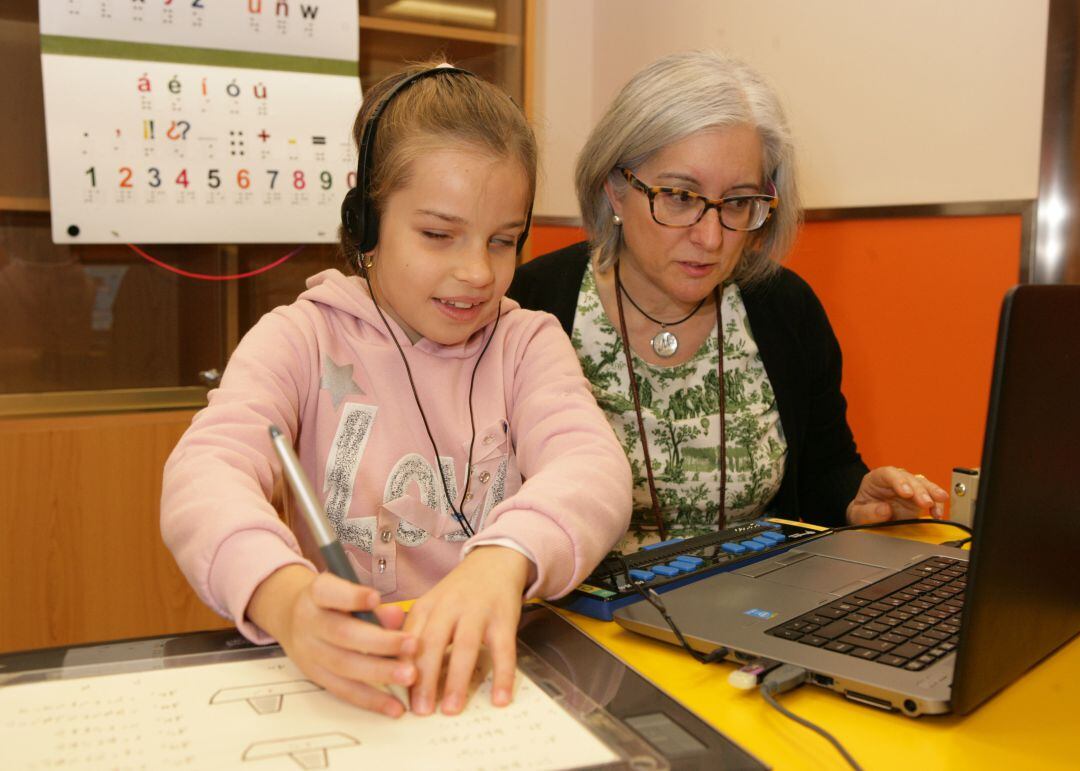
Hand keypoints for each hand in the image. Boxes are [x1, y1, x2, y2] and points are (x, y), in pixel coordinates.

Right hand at [247, 565, 417, 716]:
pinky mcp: (316, 676)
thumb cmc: (331, 603)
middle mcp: (309, 623)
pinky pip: (344, 690)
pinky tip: (394, 705)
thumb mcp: (346, 592)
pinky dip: (371, 699)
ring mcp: (309, 652)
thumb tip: (397, 617)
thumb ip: (373, 604)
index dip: (351, 597)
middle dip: (380, 642)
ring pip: (344, 666)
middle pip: (343, 634)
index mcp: (316, 594)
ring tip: (409, 676)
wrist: (293, 618)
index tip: (375, 598)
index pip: (328, 592)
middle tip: (412, 645)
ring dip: (380, 673)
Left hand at [404, 545, 531, 715]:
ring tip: (451, 709)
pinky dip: (502, 676)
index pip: (408, 639)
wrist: (495, 561)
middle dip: (425, 679)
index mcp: (426, 606)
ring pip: (464, 647)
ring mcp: (478, 611)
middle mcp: (449, 606)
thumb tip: (390, 669)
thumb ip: (412, 631)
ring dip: (457, 680)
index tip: (396, 695)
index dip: (401, 668)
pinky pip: (504, 650)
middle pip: (433, 643)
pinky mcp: (503, 618)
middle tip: (421, 710)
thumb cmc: (459, 591)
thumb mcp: (431, 604)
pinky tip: (499, 698)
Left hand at [846, 466, 948, 524]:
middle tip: (926, 503)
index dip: (899, 481)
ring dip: (933, 493)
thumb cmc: (863, 512)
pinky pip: (931, 498)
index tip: (907, 493)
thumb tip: (885, 509)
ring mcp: (909, 488)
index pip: (888, 473)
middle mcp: (895, 480)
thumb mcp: (857, 514)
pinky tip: (938, 514)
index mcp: (877, 479)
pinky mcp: (919, 499)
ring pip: (923, 484)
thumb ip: (867, 512)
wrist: (869, 518)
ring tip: (938, 503)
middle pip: (909, 478)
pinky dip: (937, 505)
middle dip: (919, 490)